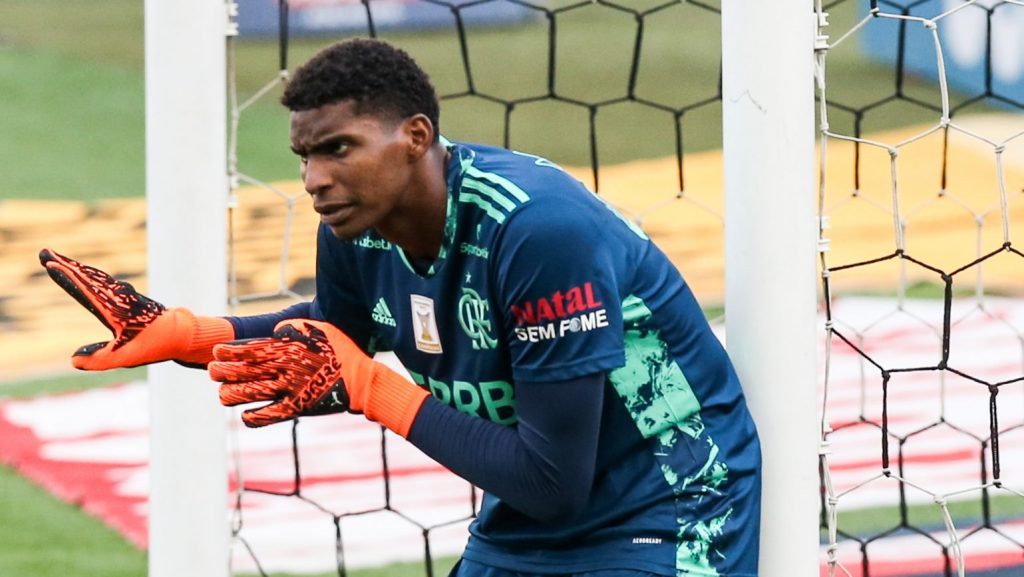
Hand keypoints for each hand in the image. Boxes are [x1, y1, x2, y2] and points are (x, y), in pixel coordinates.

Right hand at [39, 248, 232, 369]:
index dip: (67, 276)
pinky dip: (90, 274)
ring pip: (96, 276)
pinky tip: (84, 273)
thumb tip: (73, 360)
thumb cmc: (155, 344)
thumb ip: (99, 359)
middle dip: (65, 263)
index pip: (84, 288)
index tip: (49, 263)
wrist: (182, 332)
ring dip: (76, 267)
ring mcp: (123, 295)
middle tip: (43, 252)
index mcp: (113, 308)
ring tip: (57, 259)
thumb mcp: (126, 356)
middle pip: (87, 276)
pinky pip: (104, 281)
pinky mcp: (128, 297)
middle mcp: (117, 297)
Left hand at [211, 319, 428, 435]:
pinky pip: (265, 417)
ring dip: (230, 394)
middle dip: (222, 371)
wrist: (362, 382)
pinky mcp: (295, 409)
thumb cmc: (342, 350)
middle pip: (243, 371)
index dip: (229, 351)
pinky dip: (252, 417)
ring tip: (223, 394)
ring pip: (248, 394)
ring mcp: (288, 391)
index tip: (216, 351)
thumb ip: (294, 328)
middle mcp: (284, 369)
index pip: (250, 349)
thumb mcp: (320, 328)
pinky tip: (246, 415)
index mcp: (288, 348)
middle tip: (212, 371)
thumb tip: (275, 329)